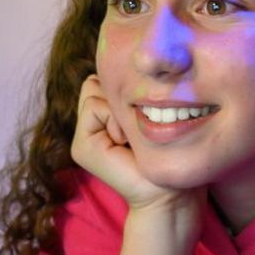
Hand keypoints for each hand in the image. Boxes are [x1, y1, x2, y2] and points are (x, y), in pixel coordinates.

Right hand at [71, 73, 186, 213]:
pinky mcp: (81, 147)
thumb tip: (137, 60)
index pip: (108, 78)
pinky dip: (114, 118)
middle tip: (140, 129)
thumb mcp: (156, 115)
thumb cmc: (173, 154)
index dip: (130, 87)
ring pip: (94, 88)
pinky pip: (94, 105)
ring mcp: (84, 137)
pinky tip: (125, 143)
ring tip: (133, 137)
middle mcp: (92, 126)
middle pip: (98, 79)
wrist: (171, 194)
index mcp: (108, 117)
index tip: (151, 117)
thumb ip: (136, 92)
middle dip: (122, 95)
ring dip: (120, 108)